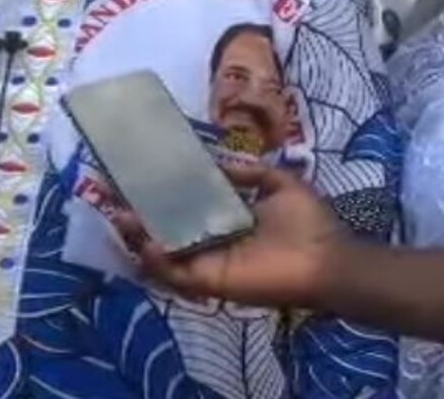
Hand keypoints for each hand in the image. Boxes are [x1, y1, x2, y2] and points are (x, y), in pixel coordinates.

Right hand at [110, 163, 353, 309]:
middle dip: (141, 216)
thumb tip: (217, 162)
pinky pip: (177, 275)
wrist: (328, 258)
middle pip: (169, 230)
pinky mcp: (211, 281)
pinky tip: (146, 243)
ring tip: (120, 218)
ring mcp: (209, 263)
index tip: (140, 177)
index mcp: (229, 219)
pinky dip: (158, 262)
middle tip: (115, 197)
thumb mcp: (279, 183)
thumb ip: (248, 172)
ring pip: (165, 253)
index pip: (188, 207)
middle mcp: (214, 241)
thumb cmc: (310, 223)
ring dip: (141, 238)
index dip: (164, 194)